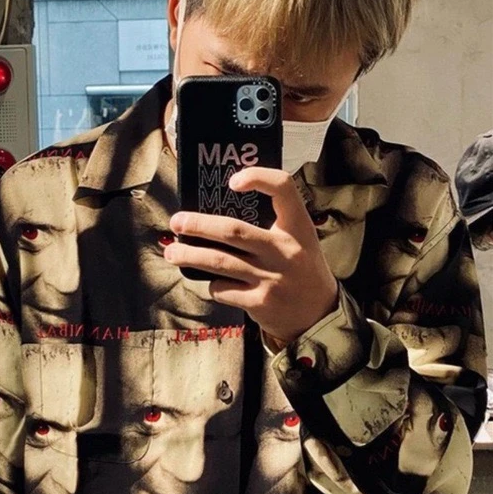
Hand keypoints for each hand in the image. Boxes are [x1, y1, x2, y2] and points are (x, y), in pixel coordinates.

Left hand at [165, 167, 338, 344]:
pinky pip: (223, 289)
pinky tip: (211, 282)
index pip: (283, 189)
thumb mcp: (298, 241)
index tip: (233, 180)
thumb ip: (270, 226)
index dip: (258, 177)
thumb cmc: (300, 271)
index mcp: (298, 227)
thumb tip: (218, 217)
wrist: (320, 316)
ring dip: (190, 256)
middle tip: (177, 222)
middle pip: (233, 231)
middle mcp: (285, 250)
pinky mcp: (260, 303)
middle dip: (198, 225)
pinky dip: (211, 285)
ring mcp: (272, 278)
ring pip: (219, 262)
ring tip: (172, 252)